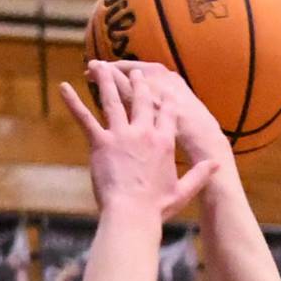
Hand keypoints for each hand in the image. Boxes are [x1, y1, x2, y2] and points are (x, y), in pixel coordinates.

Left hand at [59, 63, 217, 220]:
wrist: (133, 213)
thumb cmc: (157, 207)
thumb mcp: (184, 190)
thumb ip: (200, 174)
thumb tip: (217, 164)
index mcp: (164, 142)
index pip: (168, 114)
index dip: (167, 101)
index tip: (166, 91)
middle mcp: (144, 133)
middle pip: (142, 101)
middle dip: (138, 84)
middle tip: (135, 72)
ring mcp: (121, 135)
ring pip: (113, 101)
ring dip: (106, 82)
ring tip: (100, 66)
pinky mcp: (101, 143)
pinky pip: (85, 118)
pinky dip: (73, 103)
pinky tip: (64, 88)